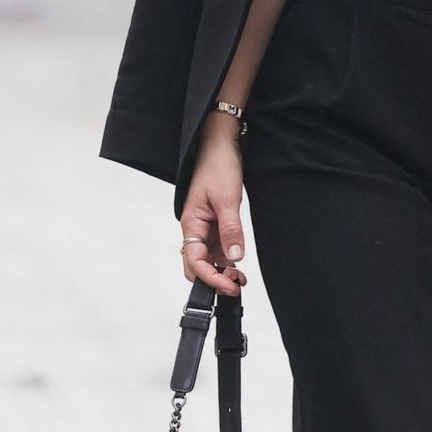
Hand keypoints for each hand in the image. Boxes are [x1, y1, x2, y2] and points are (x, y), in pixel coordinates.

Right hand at [180, 117, 248, 297]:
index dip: (211, 278)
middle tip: (236, 286)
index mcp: (191, 223)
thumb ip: (231, 229)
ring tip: (241, 280)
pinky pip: (216, 249)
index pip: (195, 262)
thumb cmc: (218, 165)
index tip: (230, 287)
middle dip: (214, 279)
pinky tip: (238, 265)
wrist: (221, 145)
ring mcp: (204, 227)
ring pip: (207, 259)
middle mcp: (194, 228)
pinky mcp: (214, 224)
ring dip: (221, 272)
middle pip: (197, 265)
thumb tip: (235, 257)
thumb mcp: (227, 198)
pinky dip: (226, 260)